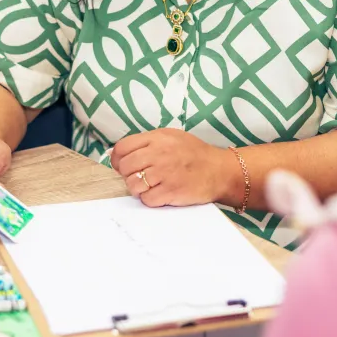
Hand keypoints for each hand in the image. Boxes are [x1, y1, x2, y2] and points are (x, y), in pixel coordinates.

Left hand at [110, 129, 235, 207]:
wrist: (219, 171)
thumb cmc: (195, 154)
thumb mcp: (172, 137)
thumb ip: (148, 143)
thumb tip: (120, 154)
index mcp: (157, 138)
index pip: (122, 147)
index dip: (117, 159)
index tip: (120, 165)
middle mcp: (159, 153)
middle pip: (125, 167)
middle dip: (127, 175)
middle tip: (138, 177)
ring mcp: (165, 173)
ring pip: (132, 184)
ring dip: (137, 189)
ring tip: (149, 187)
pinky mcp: (171, 191)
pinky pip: (147, 199)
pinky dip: (150, 199)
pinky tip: (160, 194)